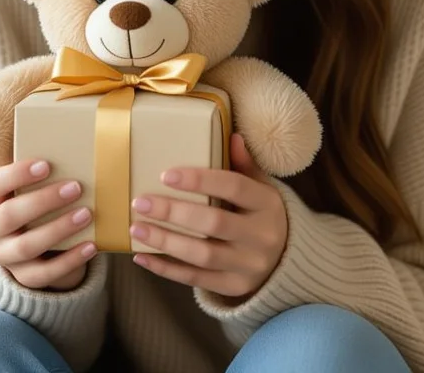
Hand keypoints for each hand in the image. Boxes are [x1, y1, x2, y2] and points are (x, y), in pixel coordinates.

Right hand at [0, 159, 97, 290]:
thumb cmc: (38, 204)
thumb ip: (46, 176)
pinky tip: (91, 245)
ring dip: (58, 229)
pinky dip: (69, 260)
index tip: (46, 165)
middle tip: (75, 188)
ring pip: (26, 246)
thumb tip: (76, 153)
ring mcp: (4, 255)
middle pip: (9, 215)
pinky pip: (44, 273)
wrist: (37, 247)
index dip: (16, 174)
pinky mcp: (23, 276)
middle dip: (43, 201)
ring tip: (86, 214)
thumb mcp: (33, 189)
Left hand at [129, 133, 287, 299]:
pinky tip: (142, 256)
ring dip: (165, 241)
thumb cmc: (263, 216)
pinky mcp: (234, 287)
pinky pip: (196, 279)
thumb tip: (233, 136)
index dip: (200, 180)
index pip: (234, 187)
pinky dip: (166, 269)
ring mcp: (248, 266)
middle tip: (141, 202)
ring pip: (202, 255)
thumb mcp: (262, 189)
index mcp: (267, 205)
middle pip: (214, 223)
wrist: (287, 262)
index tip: (166, 175)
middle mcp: (261, 237)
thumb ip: (245, 166)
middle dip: (174, 212)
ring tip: (136, 227)